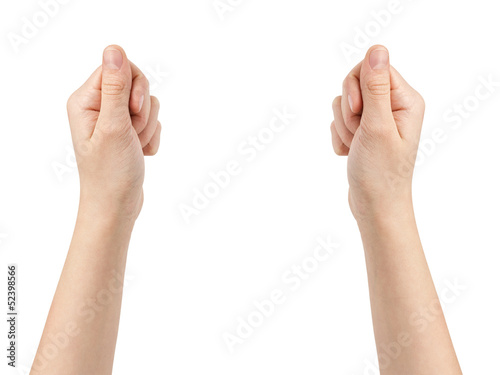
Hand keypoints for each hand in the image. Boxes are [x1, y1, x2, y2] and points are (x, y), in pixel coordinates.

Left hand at [67, 45, 161, 221]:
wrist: (117, 206)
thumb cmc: (110, 172)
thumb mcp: (113, 126)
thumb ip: (115, 87)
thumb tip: (114, 48)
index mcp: (85, 100)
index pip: (117, 68)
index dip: (133, 87)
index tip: (132, 112)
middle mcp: (98, 106)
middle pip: (135, 83)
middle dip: (142, 111)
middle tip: (132, 133)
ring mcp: (115, 119)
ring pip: (148, 103)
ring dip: (148, 127)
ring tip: (135, 147)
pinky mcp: (129, 131)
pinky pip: (153, 120)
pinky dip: (152, 137)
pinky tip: (141, 153)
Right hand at [330, 45, 424, 221]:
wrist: (374, 207)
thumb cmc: (380, 172)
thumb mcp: (377, 127)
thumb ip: (375, 87)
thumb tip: (377, 49)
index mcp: (405, 100)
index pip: (372, 68)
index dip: (356, 88)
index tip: (358, 112)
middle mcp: (393, 106)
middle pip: (354, 84)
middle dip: (348, 112)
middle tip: (359, 134)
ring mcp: (376, 120)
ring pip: (342, 105)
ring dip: (343, 128)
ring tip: (356, 148)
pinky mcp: (362, 132)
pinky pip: (338, 122)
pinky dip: (339, 138)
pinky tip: (350, 154)